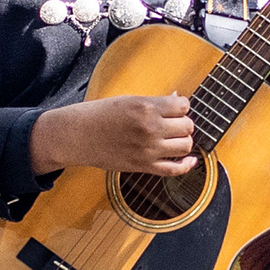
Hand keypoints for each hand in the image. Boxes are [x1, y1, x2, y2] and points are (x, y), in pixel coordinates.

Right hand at [29, 94, 196, 174]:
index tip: (175, 108)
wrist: (78, 135)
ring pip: (185, 146)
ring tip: (175, 138)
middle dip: (183, 123)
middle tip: (174, 124)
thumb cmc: (99, 114)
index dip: (181, 106)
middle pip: (187, 126)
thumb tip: (177, 100)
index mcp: (147, 107)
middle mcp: (151, 128)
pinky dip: (187, 166)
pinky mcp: (143, 166)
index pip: (183, 106)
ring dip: (184, 141)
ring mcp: (148, 150)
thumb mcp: (128, 99)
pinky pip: (174, 170)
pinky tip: (191, 160)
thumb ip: (155, 102)